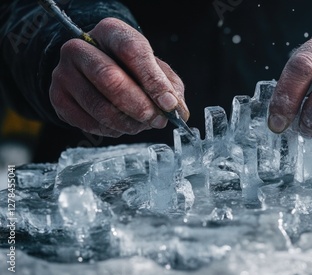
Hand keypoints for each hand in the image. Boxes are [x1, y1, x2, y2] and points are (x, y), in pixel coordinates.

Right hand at [50, 18, 188, 136]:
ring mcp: (64, 73)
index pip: (131, 51)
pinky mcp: (57, 97)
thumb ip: (170, 87)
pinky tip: (122, 126)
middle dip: (138, 105)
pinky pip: (86, 122)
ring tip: (142, 125)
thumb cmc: (130, 68)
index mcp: (110, 32)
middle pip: (109, 77)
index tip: (169, 103)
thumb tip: (177, 110)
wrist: (94, 70)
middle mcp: (80, 48)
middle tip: (156, 120)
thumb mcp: (156, 69)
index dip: (152, 80)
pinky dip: (110, 130)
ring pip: (97, 105)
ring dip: (126, 122)